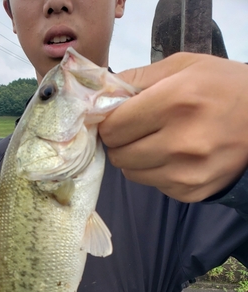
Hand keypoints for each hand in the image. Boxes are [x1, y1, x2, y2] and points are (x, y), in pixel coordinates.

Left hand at [99, 52, 247, 201]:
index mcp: (176, 102)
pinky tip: (176, 157)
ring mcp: (186, 173)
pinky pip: (154, 184)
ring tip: (157, 142)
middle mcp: (180, 142)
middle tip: (135, 130)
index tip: (116, 117)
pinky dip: (156, 172)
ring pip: (131, 173)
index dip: (109, 122)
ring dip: (136, 158)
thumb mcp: (185, 66)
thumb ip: (138, 78)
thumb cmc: (224, 88)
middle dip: (120, 141)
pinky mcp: (191, 192)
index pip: (113, 127)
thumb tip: (101, 94)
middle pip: (118, 154)